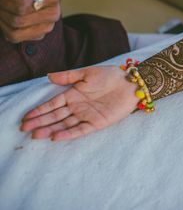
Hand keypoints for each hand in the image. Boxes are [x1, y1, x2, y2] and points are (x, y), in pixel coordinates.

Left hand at [0, 0, 64, 42]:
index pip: (22, 6)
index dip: (4, 1)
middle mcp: (53, 14)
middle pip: (17, 21)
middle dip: (0, 11)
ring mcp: (48, 27)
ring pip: (15, 34)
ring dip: (1, 22)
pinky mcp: (40, 34)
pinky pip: (16, 38)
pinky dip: (4, 29)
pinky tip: (5, 17)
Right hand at [20, 66, 139, 140]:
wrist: (131, 83)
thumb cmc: (111, 75)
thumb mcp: (88, 73)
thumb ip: (69, 76)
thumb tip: (49, 76)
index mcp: (74, 94)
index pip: (53, 104)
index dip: (39, 111)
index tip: (26, 117)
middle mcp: (78, 107)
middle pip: (56, 116)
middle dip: (40, 122)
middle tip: (24, 129)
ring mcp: (87, 115)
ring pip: (65, 124)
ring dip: (50, 129)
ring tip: (36, 135)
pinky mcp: (98, 122)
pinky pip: (81, 130)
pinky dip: (68, 134)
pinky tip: (56, 137)